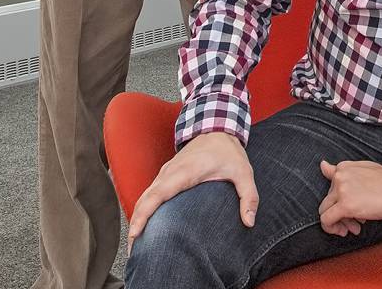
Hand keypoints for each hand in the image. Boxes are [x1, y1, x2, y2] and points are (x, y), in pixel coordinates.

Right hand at [127, 132, 258, 244]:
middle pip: (144, 199)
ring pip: (144, 197)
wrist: (216, 129)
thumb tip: (249, 222)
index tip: (135, 233)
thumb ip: (248, 197)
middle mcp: (169, 173)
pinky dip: (142, 210)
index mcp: (184, 172)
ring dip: (136, 219)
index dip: (144, 214)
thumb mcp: (244, 173)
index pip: (157, 195)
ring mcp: (165, 173)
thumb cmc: (228, 152)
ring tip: (134, 246)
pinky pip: (149, 194)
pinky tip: (143, 227)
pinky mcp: (165, 176)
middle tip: (132, 252)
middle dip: (135, 225)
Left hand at [318, 159, 381, 235]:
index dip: (339, 201)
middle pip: (328, 202)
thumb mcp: (364, 169)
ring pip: (325, 211)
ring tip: (354, 228)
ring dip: (338, 223)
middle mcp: (339, 177)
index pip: (331, 189)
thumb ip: (344, 171)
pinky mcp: (345, 205)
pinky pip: (326, 220)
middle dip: (340, 214)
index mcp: (343, 168)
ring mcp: (341, 190)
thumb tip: (322, 165)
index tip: (349, 209)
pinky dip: (332, 228)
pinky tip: (346, 231)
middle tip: (354, 223)